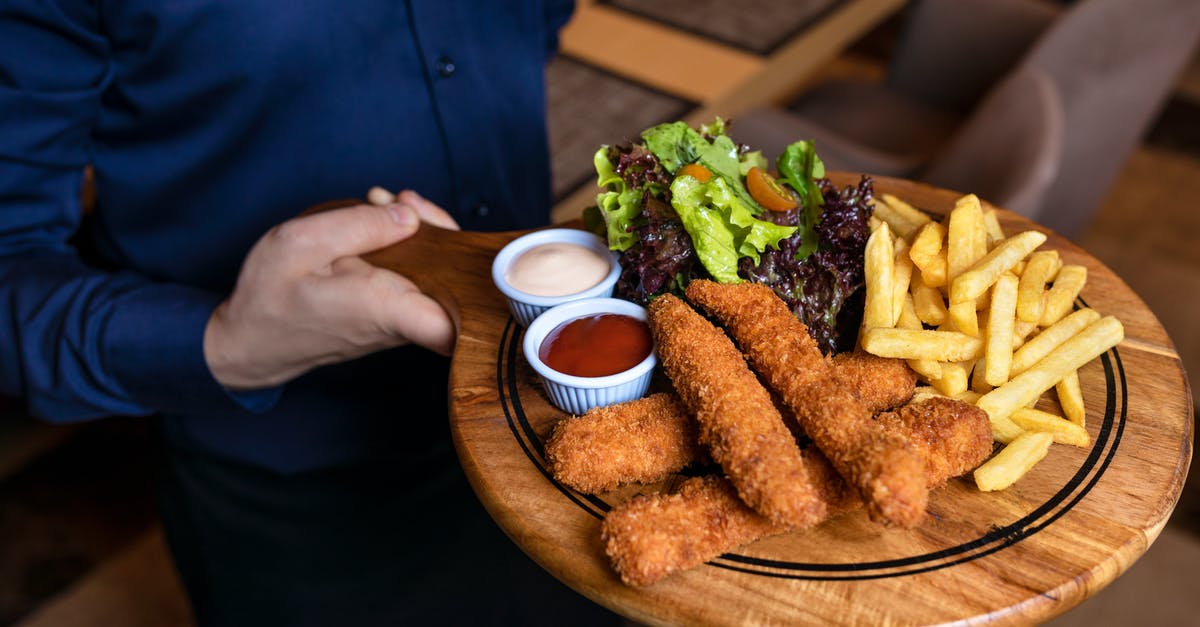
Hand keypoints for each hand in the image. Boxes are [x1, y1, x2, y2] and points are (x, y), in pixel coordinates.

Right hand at [204, 191, 459, 389]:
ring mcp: (402, 317)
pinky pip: (420, 275)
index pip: (456, 326)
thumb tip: (409, 216)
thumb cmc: (270, 297)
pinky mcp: (396, 310)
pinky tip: (381, 217)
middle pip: (458, 282)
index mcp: (385, 306)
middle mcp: (403, 318)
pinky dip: (408, 243)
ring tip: (381, 203)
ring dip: (423, 232)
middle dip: (444, 230)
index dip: (484, 300)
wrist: (250, 341)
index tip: (492, 265)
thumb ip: (359, 226)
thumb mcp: (301, 243)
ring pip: (441, 274)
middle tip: (401, 201)